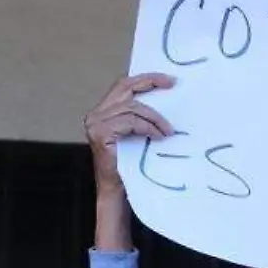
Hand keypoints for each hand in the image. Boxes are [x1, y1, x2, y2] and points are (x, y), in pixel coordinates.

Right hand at [83, 74, 174, 195]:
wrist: (117, 188)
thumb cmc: (128, 162)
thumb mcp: (135, 132)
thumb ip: (139, 114)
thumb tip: (166, 94)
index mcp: (102, 110)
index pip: (123, 85)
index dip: (145, 78)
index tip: (168, 79)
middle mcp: (95, 114)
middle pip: (126, 89)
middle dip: (151, 84)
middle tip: (172, 86)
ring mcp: (95, 123)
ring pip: (132, 108)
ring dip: (155, 118)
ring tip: (168, 130)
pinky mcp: (100, 133)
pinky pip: (130, 122)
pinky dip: (148, 127)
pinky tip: (158, 136)